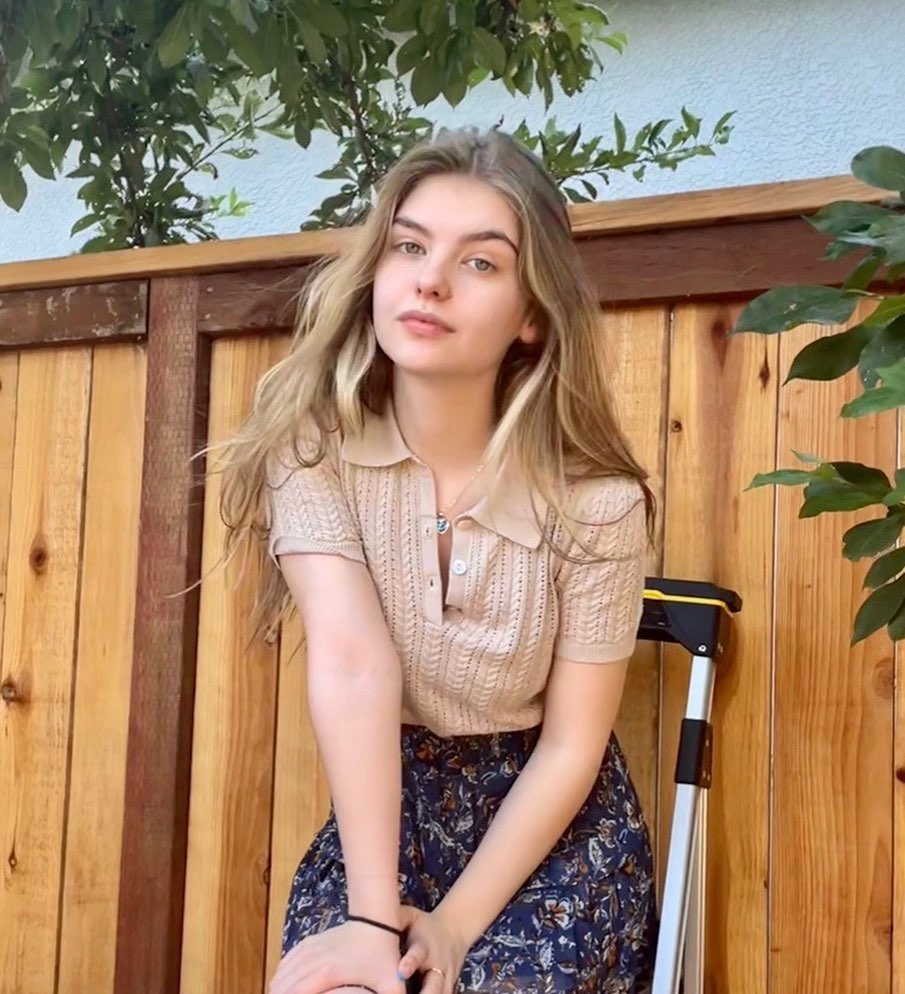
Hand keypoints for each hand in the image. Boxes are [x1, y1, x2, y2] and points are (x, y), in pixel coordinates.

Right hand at [269, 920, 405, 993]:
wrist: (377, 919)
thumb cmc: (383, 954)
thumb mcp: (392, 984)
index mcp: (329, 972)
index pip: (296, 992)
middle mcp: (314, 959)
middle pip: (282, 984)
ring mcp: (310, 948)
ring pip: (281, 972)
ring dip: (280, 988)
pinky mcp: (310, 941)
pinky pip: (286, 961)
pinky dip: (282, 975)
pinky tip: (286, 985)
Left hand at [396, 906, 469, 993]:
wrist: (455, 930)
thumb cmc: (425, 925)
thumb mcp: (413, 917)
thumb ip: (397, 919)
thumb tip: (373, 917)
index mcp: (425, 947)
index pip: (418, 955)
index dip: (410, 963)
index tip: (401, 971)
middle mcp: (436, 965)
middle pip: (433, 985)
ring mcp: (445, 979)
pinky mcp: (449, 988)